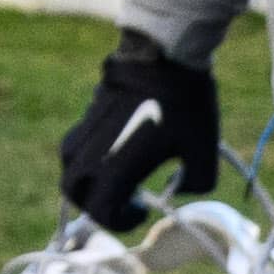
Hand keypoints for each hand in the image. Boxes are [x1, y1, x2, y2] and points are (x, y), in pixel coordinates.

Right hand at [59, 33, 218, 231]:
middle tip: (120, 198)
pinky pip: (77, 138)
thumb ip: (198, 183)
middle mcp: (93, 151)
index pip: (99, 212)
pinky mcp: (89, 108)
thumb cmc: (185, 103)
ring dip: (85, 176)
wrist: (165, 51)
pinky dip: (88, 151)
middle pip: (71, 190)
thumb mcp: (205, 150)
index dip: (119, 222)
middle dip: (92, 203)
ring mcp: (87, 127)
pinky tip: (116, 143)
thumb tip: (182, 187)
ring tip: (113, 172)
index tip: (141, 210)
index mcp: (116, 167)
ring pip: (68, 162)